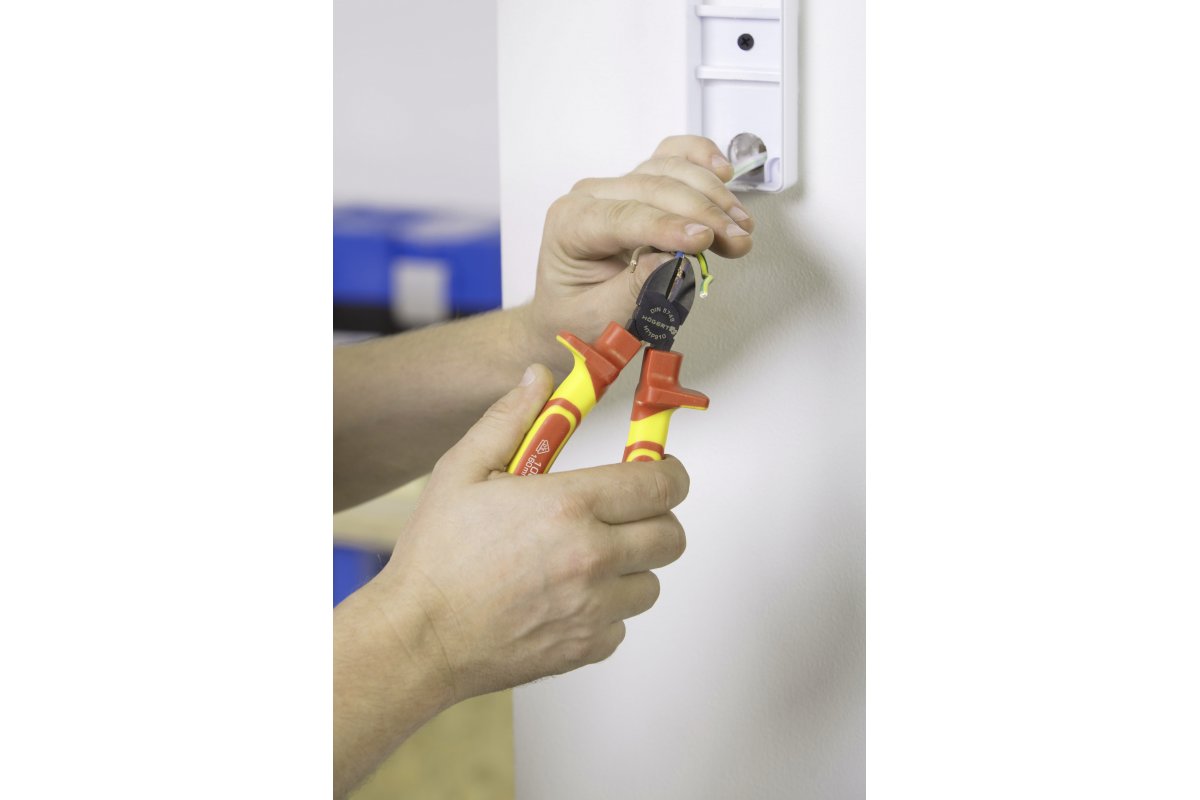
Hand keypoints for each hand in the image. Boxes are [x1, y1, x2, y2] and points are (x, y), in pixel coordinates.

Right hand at [369, 364, 690, 702]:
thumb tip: (539, 379)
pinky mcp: (587, 648)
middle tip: (625, 512)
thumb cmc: (436, 560)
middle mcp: (591, 558)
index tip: (660, 469)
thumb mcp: (462, 471)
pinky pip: (623, 624)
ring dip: (631, 567)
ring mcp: (593, 608)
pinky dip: (606, 611)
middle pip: (671, 535)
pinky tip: (568, 597)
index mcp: (568, 506)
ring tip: (587, 558)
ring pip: (650, 582)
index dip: (669, 472)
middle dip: (656, 517)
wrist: (418, 638)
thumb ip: (509, 419)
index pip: (660, 484)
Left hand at [519, 135, 755, 371]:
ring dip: (711, 194)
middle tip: (737, 240)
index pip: (623, 217)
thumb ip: (632, 290)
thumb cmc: (578, 313)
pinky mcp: (640, 183)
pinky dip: (699, 157)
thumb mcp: (599, 316)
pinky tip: (723, 172)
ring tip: (741, 226)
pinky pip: (671, 157)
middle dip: (702, 213)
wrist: (570, 310)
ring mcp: (617, 185)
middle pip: (653, 188)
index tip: (704, 239)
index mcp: (571, 225)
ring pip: (668, 169)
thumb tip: (672, 261)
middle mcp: (592, 196)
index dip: (667, 225)